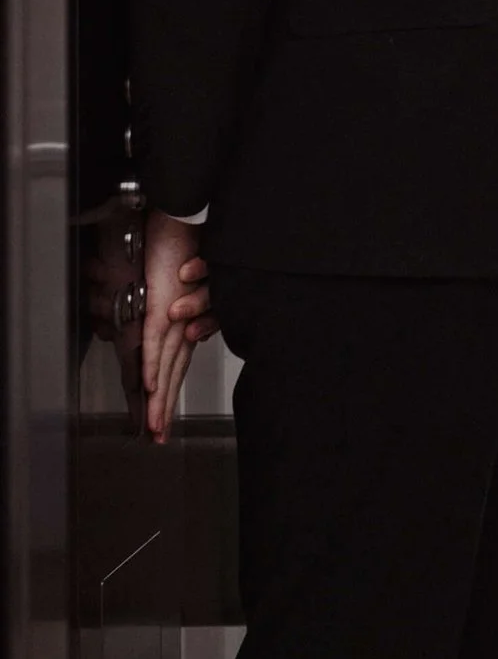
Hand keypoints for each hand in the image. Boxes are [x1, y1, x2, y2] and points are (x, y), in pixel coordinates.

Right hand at [139, 211, 213, 442]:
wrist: (183, 220)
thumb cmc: (180, 248)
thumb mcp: (172, 288)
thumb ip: (164, 310)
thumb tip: (150, 326)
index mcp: (186, 320)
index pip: (177, 364)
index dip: (168, 394)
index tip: (162, 421)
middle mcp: (182, 323)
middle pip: (174, 373)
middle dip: (164, 408)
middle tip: (158, 438)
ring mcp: (173, 317)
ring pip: (167, 364)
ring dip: (159, 397)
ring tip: (154, 425)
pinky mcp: (163, 306)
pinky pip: (156, 340)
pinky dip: (153, 364)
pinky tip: (150, 387)